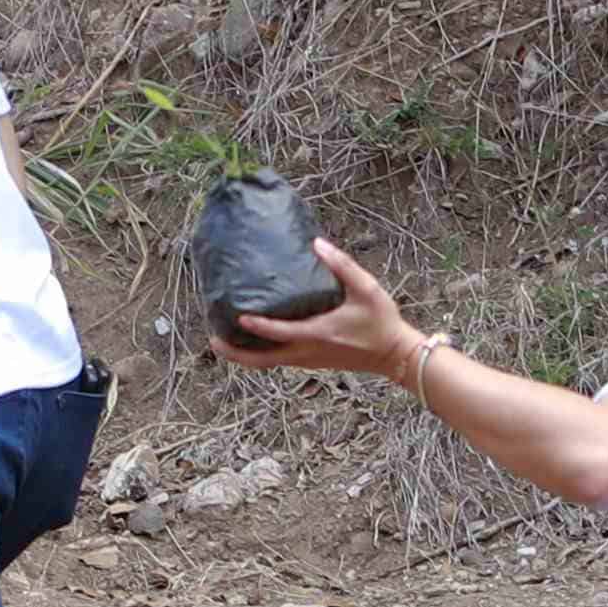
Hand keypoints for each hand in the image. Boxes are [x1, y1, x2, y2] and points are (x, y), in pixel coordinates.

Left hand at [215, 236, 422, 380]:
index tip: (237, 316)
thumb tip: (317, 243)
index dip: (257, 326)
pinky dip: (261, 354)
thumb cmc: (381, 321)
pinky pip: (278, 360)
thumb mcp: (367, 288)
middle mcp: (308, 352)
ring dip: (244, 355)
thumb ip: (342, 265)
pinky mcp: (311, 361)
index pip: (280, 332)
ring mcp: (308, 360)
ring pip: (268, 363)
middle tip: (213, 340)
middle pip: (263, 361)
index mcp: (319, 334)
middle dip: (235, 354)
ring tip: (223, 339)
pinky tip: (252, 340)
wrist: (394, 355)